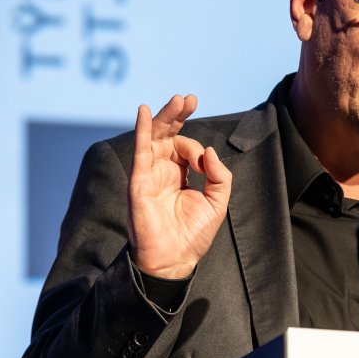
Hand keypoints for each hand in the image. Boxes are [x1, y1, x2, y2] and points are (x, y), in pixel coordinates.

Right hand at [127, 94, 231, 278]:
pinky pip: (139, 151)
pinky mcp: (139, 181)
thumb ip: (219, 176)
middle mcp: (162, 171)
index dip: (199, 150)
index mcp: (180, 175)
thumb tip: (210, 151)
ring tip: (178, 100)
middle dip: (178, 115)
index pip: (187, 148)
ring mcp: (149, 174)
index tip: (206, 165)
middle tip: (189, 98)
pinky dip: (141, 130)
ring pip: (154, 137)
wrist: (174, 259)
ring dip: (165, 117)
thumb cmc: (193, 234)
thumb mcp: (217, 202)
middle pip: (167, 134)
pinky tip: (144, 112)